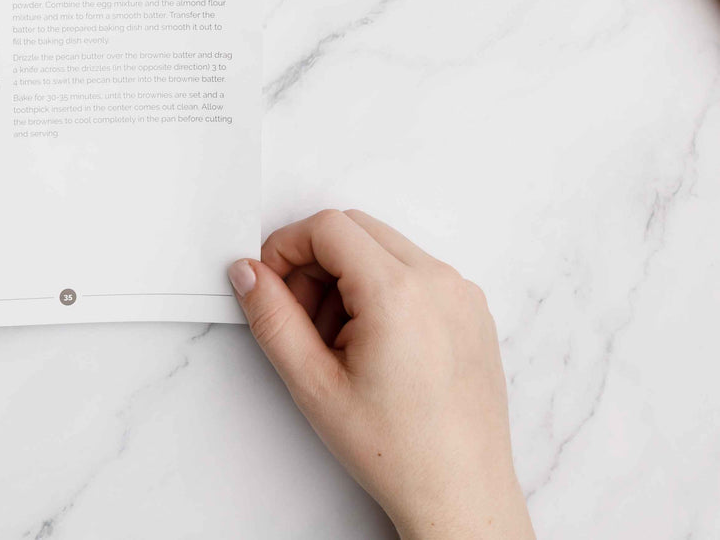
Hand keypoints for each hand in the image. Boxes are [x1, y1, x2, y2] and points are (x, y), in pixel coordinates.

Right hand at [229, 210, 533, 539]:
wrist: (461, 493)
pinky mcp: (472, 311)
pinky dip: (382, 290)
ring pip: (385, 249)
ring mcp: (462, 295)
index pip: (327, 227)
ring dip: (348, 276)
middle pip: (356, 229)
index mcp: (399, 293)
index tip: (270, 282)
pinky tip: (371, 345)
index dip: (286, 248)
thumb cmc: (399, 450)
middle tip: (299, 317)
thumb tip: (249, 273)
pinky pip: (416, 272)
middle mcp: (439, 282)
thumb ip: (271, 317)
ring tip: (337, 341)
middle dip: (315, 261)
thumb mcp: (313, 383)